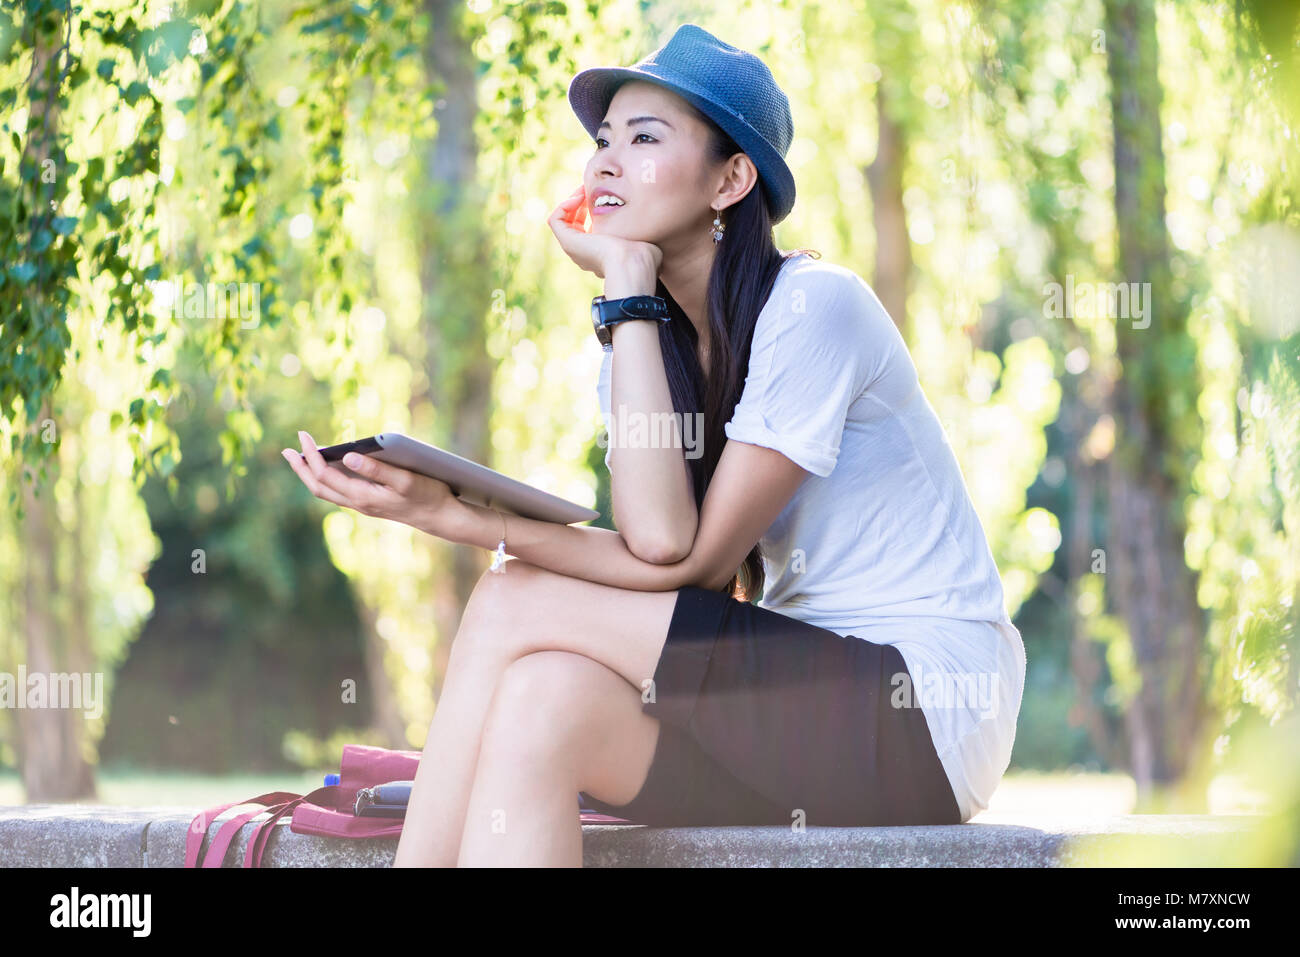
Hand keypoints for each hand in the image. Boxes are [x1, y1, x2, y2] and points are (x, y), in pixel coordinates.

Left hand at [282, 431, 461, 536]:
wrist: (440, 517)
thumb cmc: (427, 495)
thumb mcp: (405, 479)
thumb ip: (376, 468)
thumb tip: (347, 456)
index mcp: (363, 496)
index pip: (326, 474)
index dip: (311, 455)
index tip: (303, 436)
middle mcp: (358, 503)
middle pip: (318, 486)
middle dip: (301, 467)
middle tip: (288, 449)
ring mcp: (363, 505)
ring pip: (327, 491)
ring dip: (311, 474)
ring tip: (301, 457)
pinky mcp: (369, 503)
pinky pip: (338, 491)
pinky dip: (326, 478)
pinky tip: (329, 467)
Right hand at [547, 184, 662, 279]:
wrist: (633, 264)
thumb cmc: (643, 256)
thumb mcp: (644, 238)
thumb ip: (641, 231)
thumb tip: (651, 222)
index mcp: (602, 255)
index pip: (590, 230)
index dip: (592, 210)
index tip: (604, 195)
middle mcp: (585, 254)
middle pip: (575, 224)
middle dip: (581, 203)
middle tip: (589, 189)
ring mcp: (575, 249)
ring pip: (564, 221)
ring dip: (571, 202)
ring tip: (582, 190)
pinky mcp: (568, 242)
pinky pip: (555, 220)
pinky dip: (564, 206)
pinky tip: (578, 197)